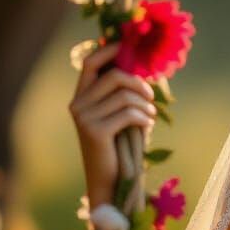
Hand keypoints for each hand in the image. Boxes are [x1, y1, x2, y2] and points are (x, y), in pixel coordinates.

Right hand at [69, 40, 157, 206]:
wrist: (110, 182)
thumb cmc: (119, 147)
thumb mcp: (118, 117)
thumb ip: (122, 94)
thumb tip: (140, 66)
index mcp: (80, 97)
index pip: (90, 63)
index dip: (110, 50)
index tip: (130, 46)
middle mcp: (77, 104)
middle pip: (114, 76)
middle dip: (140, 83)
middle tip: (152, 97)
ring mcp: (83, 118)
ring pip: (124, 95)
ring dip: (145, 105)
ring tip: (150, 116)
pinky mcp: (95, 131)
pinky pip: (129, 113)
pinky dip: (144, 117)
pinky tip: (147, 125)